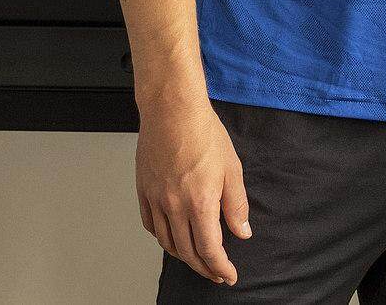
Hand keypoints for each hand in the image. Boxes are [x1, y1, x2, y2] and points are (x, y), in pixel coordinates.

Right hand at [136, 96, 251, 285]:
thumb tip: (242, 232)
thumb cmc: (203, 133)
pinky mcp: (143, 191)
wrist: (172, 111)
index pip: (210, 249)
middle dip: (204, 268)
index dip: (220, 267)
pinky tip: (171, 236)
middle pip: (187, 252)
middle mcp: (174, 207)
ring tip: (197, 258)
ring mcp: (155, 200)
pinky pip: (150, 225)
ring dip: (183, 255)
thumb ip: (236, 205)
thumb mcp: (232, 169)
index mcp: (199, 203)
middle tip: (216, 273)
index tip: (229, 275)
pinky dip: (162, 237)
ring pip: (166, 242)